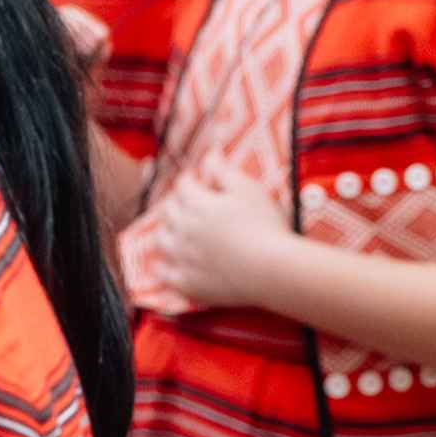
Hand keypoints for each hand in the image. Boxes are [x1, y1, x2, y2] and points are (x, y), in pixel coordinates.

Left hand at [143, 169, 288, 311]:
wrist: (274, 269)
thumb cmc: (266, 225)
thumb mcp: (248, 189)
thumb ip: (223, 170)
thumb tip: (209, 153)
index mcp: (196, 204)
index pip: (183, 185)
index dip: (189, 180)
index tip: (195, 180)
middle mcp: (182, 228)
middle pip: (168, 211)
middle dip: (176, 203)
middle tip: (185, 204)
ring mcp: (182, 257)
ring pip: (161, 240)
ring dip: (166, 232)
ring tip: (174, 232)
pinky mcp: (187, 283)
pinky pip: (164, 274)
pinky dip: (163, 267)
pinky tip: (165, 266)